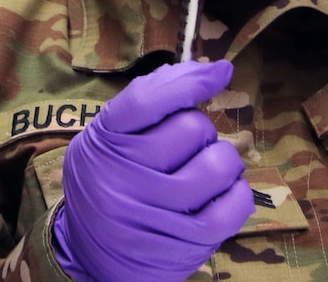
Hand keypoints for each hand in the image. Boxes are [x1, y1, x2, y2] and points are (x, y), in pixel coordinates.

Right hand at [53, 60, 252, 281]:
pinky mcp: (185, 244)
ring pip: (218, 163)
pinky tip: (220, 194)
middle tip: (186, 150)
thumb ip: (146, 104)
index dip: (190, 81)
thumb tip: (205, 71)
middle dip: (200, 132)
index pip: (147, 100)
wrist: (92, 257)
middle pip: (191, 128)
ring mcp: (155, 213)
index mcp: (103, 144)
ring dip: (221, 161)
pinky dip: (236, 192)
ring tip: (203, 171)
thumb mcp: (108, 139)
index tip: (220, 72)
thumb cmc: (109, 184)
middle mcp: (124, 178)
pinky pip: (234, 203)